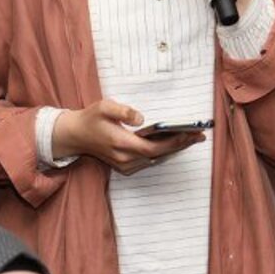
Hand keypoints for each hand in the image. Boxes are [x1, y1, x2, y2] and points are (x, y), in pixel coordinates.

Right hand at [52, 99, 205, 175]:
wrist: (75, 135)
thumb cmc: (91, 119)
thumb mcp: (104, 106)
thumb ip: (123, 110)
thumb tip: (142, 118)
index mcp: (121, 144)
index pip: (154, 147)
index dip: (174, 142)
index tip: (190, 134)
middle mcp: (125, 159)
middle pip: (159, 155)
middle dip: (180, 145)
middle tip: (199, 135)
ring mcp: (125, 165)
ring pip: (156, 159)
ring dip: (174, 149)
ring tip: (192, 138)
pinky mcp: (125, 166)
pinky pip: (149, 161)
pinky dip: (163, 152)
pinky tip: (175, 143)